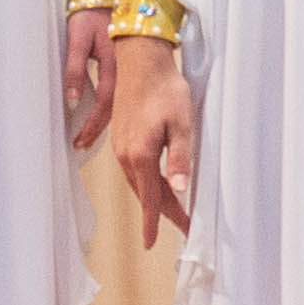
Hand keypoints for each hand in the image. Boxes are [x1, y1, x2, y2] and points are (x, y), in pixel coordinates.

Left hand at [64, 6, 111, 151]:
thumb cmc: (90, 14)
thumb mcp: (78, 38)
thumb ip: (75, 68)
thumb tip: (74, 99)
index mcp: (113, 66)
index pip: (103, 104)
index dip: (92, 125)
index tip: (80, 140)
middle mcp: (123, 71)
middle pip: (114, 109)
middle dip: (97, 129)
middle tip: (82, 144)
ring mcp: (126, 69)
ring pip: (118, 102)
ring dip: (104, 120)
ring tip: (89, 135)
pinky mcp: (124, 67)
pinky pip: (119, 92)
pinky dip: (110, 107)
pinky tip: (102, 114)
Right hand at [107, 37, 196, 245]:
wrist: (141, 61)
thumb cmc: (165, 89)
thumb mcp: (181, 123)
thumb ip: (179, 158)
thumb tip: (180, 188)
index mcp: (140, 154)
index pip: (150, 198)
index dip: (156, 222)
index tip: (154, 243)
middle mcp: (125, 154)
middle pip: (144, 193)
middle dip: (161, 212)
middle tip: (183, 225)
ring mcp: (120, 146)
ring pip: (137, 183)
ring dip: (153, 198)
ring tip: (172, 210)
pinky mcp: (120, 137)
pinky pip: (132, 170)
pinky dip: (145, 182)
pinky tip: (155, 182)